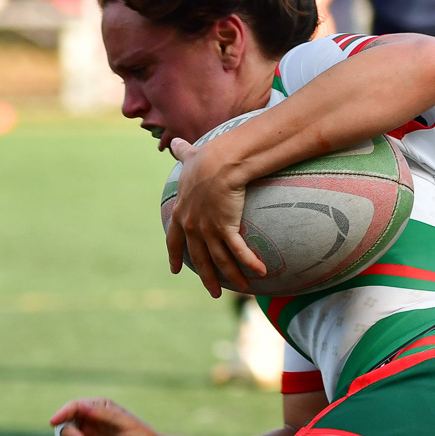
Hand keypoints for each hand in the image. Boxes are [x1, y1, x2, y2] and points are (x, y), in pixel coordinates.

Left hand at [163, 136, 264, 296]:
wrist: (221, 161)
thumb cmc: (207, 157)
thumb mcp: (190, 157)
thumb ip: (182, 154)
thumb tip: (174, 142)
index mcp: (182, 213)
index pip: (174, 240)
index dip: (175, 255)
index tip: (174, 269)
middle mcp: (193, 226)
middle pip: (199, 259)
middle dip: (207, 278)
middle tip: (213, 292)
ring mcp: (208, 230)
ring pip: (219, 261)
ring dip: (230, 278)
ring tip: (241, 290)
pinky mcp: (226, 228)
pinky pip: (239, 252)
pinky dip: (249, 264)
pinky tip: (260, 273)